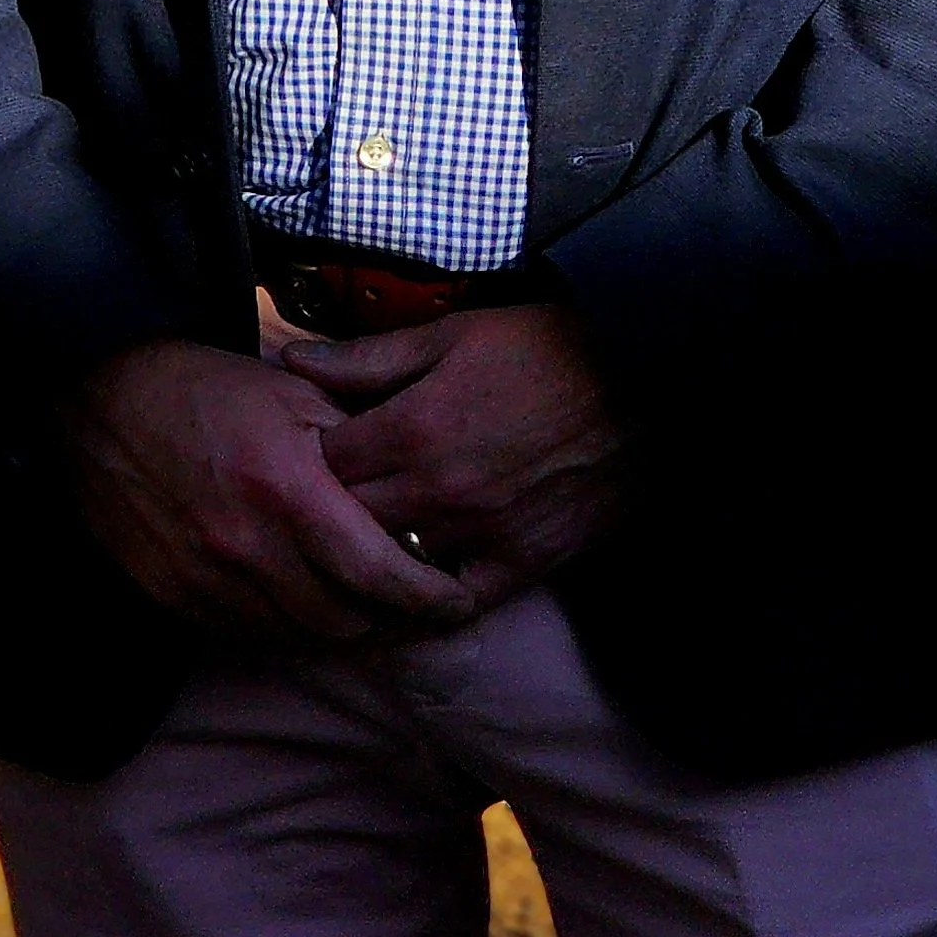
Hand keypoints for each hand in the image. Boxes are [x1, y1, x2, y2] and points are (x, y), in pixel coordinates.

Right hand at [63, 339, 473, 649]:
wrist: (102, 397)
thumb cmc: (209, 386)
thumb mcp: (295, 393)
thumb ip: (357, 443)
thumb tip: (415, 485)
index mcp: (288, 488)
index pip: (377, 572)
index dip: (428, 598)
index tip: (459, 602)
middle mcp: (247, 545)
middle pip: (344, 622)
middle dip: (392, 622)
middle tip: (421, 609)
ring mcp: (205, 578)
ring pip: (298, 639)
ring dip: (342, 632)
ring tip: (371, 612)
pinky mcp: (173, 595)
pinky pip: (248, 637)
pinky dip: (288, 630)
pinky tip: (308, 605)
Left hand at [279, 303, 624, 614]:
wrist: (645, 381)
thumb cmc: (545, 348)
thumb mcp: (453, 335)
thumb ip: (368, 357)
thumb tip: (291, 360)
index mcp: (413, 426)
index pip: (322, 462)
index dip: (309, 454)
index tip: (313, 448)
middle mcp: (437, 489)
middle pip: (345, 521)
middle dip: (327, 508)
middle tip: (327, 496)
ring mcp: (479, 533)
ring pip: (390, 564)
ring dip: (369, 552)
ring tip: (360, 538)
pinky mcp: (521, 563)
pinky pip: (456, 601)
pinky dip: (426, 599)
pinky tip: (409, 589)